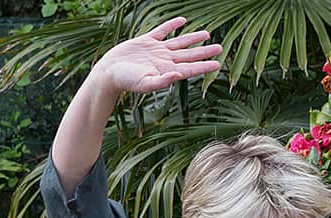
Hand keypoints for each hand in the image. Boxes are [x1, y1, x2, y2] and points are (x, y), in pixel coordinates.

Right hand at [95, 17, 221, 96]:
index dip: (204, 66)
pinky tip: (182, 21)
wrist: (109, 72)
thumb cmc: (125, 81)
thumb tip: (178, 75)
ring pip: (179, 42)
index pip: (190, 68)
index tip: (218, 64)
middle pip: (189, 55)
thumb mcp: (144, 84)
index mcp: (167, 71)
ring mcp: (156, 50)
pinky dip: (172, 25)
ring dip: (193, 38)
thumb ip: (162, 81)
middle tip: (220, 48)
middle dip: (205, 52)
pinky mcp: (146, 41)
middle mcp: (164, 60)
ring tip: (207, 34)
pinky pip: (162, 30)